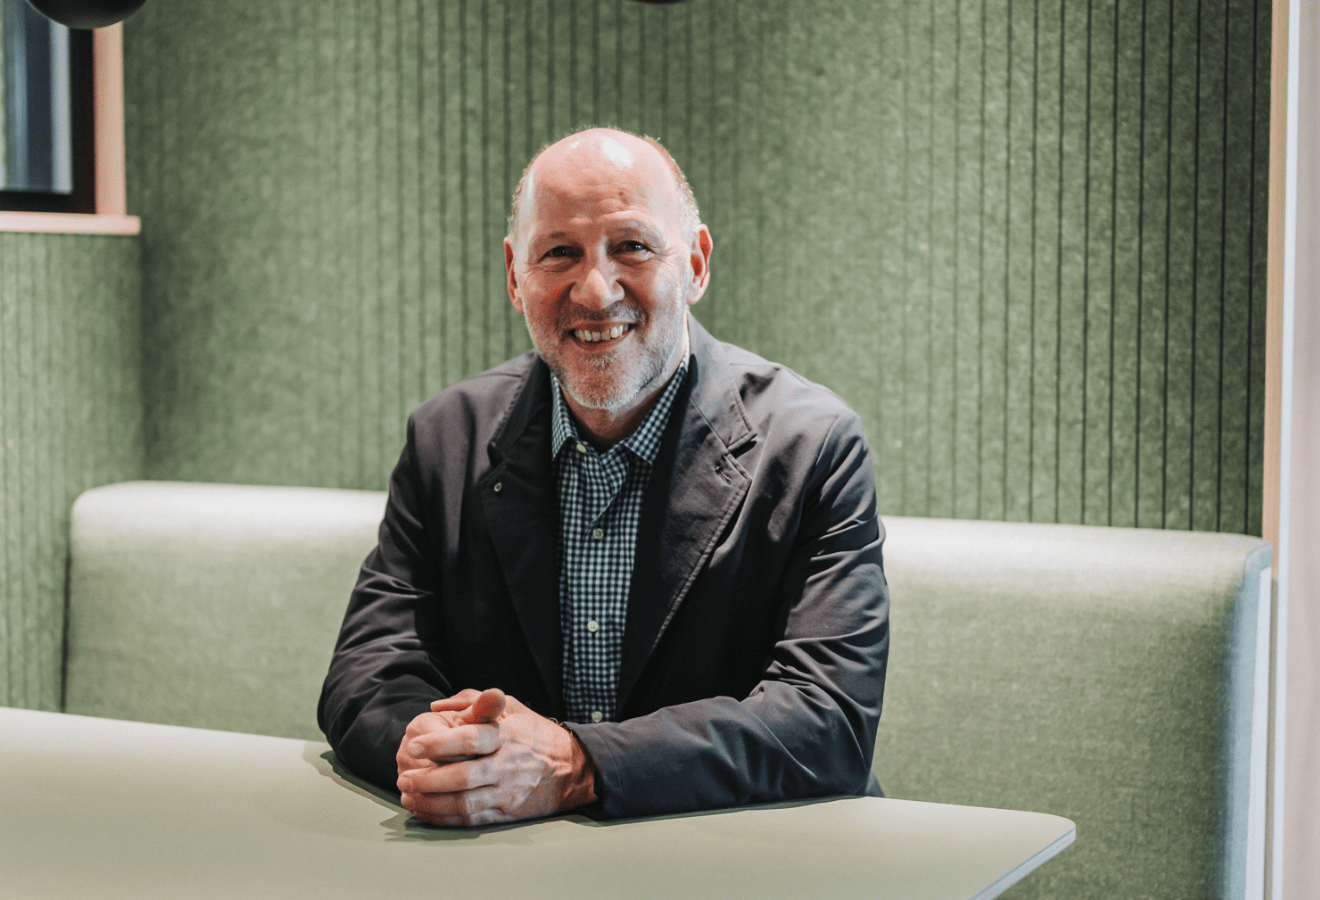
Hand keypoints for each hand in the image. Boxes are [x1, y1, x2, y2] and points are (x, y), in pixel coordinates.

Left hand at [395, 688, 596, 825]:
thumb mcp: (511, 706)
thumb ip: (473, 701)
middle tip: (405, 777)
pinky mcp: (507, 813)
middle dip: (428, 780)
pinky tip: (426, 811)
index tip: (415, 745)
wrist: (570, 767)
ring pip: (463, 803)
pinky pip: (471, 820)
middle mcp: (508, 765)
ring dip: (431, 802)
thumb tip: (438, 705)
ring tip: (410, 795)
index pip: (470, 738)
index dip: (439, 742)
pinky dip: (444, 818)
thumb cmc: (532, 733)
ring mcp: (508, 792)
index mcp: (507, 735)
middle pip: (462, 776)